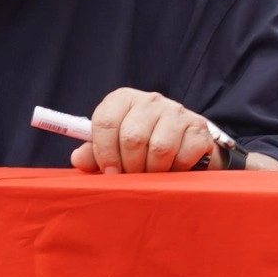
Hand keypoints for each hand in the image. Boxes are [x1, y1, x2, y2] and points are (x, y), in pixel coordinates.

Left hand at [70, 88, 217, 173]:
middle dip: (130, 166)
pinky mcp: (198, 128)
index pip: (105, 122)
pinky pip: (184, 156)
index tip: (109, 172)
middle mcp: (149, 100)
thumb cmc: (139, 147)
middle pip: (132, 138)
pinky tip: (173, 168)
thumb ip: (93, 154)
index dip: (104, 153)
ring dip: (153, 171)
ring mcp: (176, 111)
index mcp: (122, 100)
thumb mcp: (112, 147)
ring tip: (151, 175)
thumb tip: (78, 159)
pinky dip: (176, 170)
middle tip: (132, 176)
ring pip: (159, 149)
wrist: (181, 143)